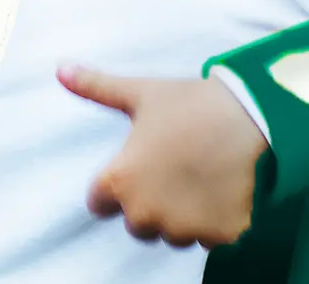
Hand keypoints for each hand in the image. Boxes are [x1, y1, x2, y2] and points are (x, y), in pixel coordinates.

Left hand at [58, 65, 267, 248]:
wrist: (249, 115)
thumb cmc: (187, 103)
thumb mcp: (138, 93)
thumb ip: (95, 88)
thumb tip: (60, 69)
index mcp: (119, 182)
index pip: (98, 205)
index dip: (113, 188)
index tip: (133, 171)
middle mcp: (146, 213)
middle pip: (136, 225)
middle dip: (147, 206)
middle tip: (169, 174)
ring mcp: (184, 228)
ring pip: (173, 235)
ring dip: (180, 218)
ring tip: (196, 181)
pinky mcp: (220, 235)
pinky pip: (207, 239)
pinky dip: (213, 223)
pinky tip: (220, 192)